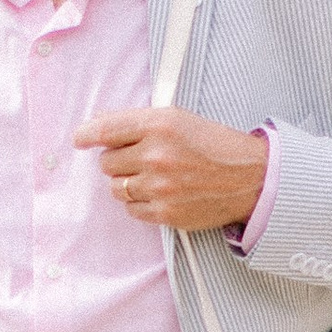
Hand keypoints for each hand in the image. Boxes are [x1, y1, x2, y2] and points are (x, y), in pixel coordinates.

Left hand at [74, 107, 266, 232]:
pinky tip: (159, 194)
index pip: (106, 129)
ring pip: (116, 188)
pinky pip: (131, 209)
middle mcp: (157, 155)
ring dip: (128, 183)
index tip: (80, 139)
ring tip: (153, 177)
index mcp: (160, 125)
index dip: (87, 134)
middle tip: (143, 158)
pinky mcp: (165, 212)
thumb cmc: (216, 145)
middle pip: (107, 162)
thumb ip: (140, 122)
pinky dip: (140, 202)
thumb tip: (99, 126)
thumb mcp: (180, 119)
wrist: (252, 179)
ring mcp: (159, 187)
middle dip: (119, 160)